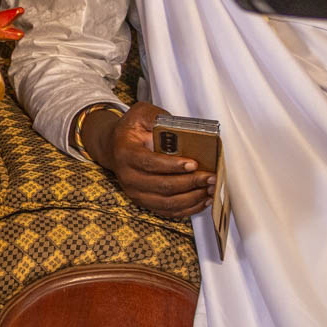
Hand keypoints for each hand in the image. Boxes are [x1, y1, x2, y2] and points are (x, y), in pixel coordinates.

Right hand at [88, 102, 214, 219]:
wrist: (114, 147)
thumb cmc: (132, 130)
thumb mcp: (140, 114)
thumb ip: (157, 117)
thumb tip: (180, 127)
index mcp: (126, 153)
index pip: (150, 163)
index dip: (172, 166)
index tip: (193, 164)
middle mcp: (128, 177)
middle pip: (163, 186)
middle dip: (191, 183)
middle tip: (211, 177)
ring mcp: (136, 193)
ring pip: (168, 202)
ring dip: (193, 198)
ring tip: (211, 188)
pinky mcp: (144, 202)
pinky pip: (168, 211)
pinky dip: (188, 208)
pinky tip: (203, 200)